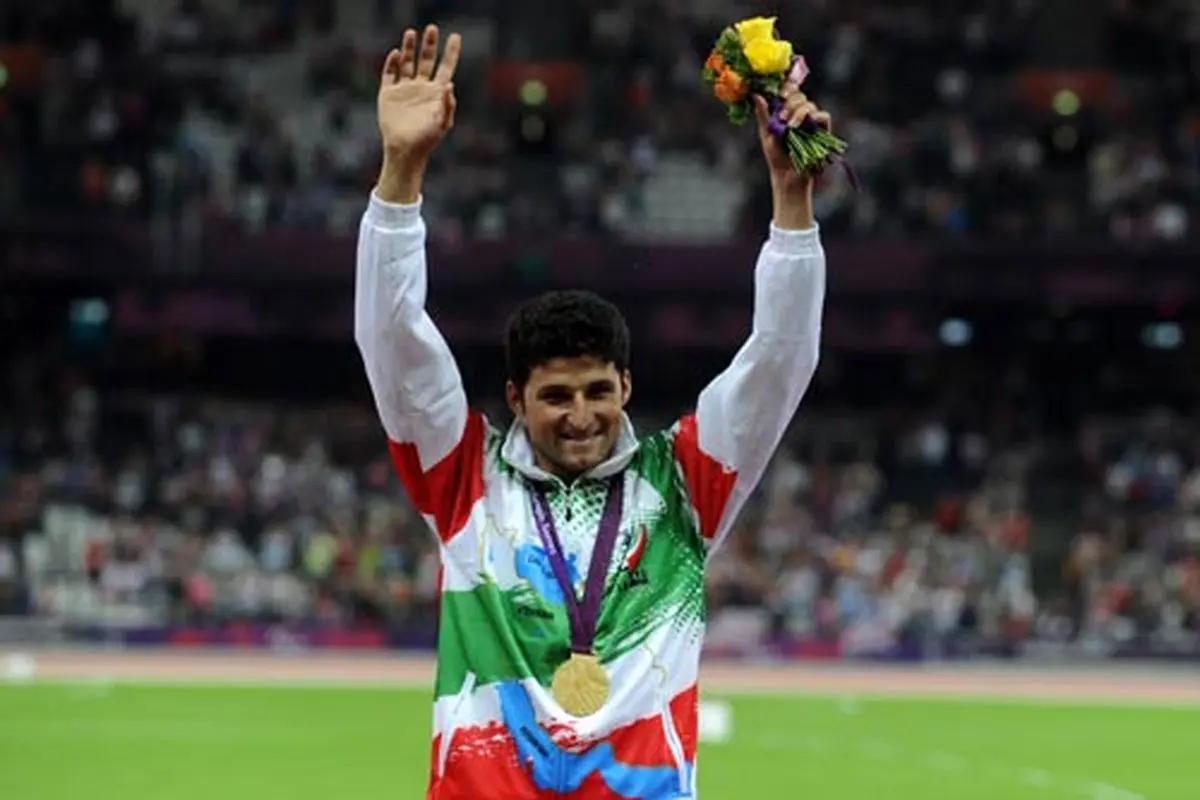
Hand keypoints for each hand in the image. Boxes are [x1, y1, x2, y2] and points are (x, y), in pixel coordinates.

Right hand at [375, 25, 461, 201]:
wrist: (405, 151)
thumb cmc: (427, 140)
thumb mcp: (442, 123)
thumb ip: (447, 105)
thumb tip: (449, 85)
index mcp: (436, 93)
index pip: (446, 67)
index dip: (451, 53)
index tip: (456, 37)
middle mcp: (421, 88)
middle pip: (427, 60)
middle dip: (429, 45)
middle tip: (432, 28)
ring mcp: (405, 90)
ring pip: (407, 62)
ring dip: (409, 48)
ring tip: (411, 32)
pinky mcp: (388, 94)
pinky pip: (389, 74)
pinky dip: (391, 63)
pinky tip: (395, 54)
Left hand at [754, 86, 830, 228]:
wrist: (787, 176)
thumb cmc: (776, 157)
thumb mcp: (766, 133)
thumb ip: (763, 114)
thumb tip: (755, 94)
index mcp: (787, 113)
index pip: (789, 92)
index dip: (787, 87)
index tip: (780, 93)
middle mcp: (800, 115)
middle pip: (799, 96)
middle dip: (790, 103)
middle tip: (782, 117)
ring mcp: (812, 122)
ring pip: (809, 104)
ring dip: (798, 112)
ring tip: (789, 127)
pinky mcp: (823, 131)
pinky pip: (823, 116)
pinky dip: (813, 118)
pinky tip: (801, 126)